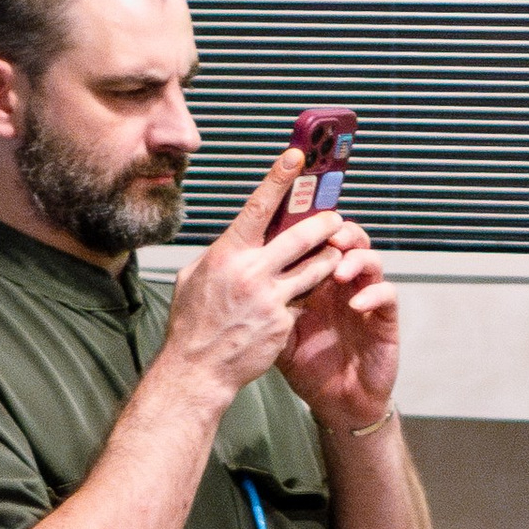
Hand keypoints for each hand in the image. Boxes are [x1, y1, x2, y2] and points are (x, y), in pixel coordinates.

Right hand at [156, 150, 349, 410]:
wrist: (198, 370)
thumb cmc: (192, 323)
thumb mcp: (194, 278)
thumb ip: (220, 255)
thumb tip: (237, 238)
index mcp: (227, 254)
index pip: (259, 207)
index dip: (279, 179)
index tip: (297, 157)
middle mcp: (251, 272)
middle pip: (301, 236)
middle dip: (323, 223)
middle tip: (336, 216)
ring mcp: (270, 298)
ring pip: (314, 268)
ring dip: (329, 258)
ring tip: (336, 252)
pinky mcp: (283, 322)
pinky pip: (304, 301)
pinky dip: (306, 297)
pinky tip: (304, 298)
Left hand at [278, 217, 400, 435]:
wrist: (336, 404)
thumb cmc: (308, 367)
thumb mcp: (278, 332)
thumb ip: (266, 303)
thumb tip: (236, 279)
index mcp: (316, 281)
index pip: (315, 242)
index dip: (308, 226)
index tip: (294, 214)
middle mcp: (343, 284)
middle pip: (347, 240)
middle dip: (336, 230)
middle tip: (324, 231)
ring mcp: (366, 298)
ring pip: (370, 260)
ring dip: (355, 258)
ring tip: (337, 268)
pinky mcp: (384, 319)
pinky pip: (386, 295)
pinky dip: (372, 294)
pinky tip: (355, 304)